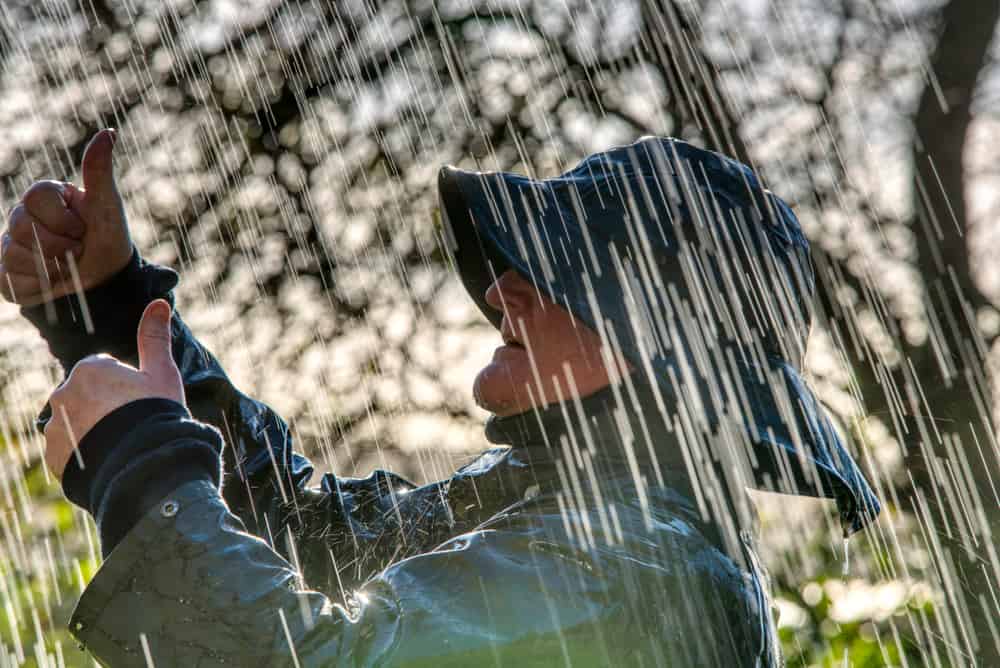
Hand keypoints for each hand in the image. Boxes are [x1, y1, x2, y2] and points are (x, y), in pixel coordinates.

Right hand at [0, 129, 132, 305]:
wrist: (108, 280)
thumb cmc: (108, 237)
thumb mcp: (107, 205)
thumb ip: (100, 171)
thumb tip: (108, 132)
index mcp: (43, 197)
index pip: (35, 198)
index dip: (62, 220)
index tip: (83, 228)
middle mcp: (21, 217)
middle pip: (20, 227)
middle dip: (58, 246)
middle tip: (78, 250)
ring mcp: (10, 245)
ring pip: (13, 256)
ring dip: (51, 268)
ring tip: (69, 266)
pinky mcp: (7, 275)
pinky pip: (11, 283)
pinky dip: (40, 288)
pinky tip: (55, 283)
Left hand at [44, 300, 182, 479]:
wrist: (143, 464)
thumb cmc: (155, 413)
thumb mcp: (163, 373)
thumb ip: (155, 337)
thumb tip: (159, 303)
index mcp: (89, 370)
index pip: (106, 374)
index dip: (128, 389)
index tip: (141, 403)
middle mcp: (63, 394)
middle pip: (88, 398)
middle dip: (106, 409)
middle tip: (132, 425)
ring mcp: (55, 426)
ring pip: (76, 425)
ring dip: (92, 433)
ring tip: (120, 446)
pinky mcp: (53, 455)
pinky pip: (68, 452)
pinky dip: (83, 456)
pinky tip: (107, 460)